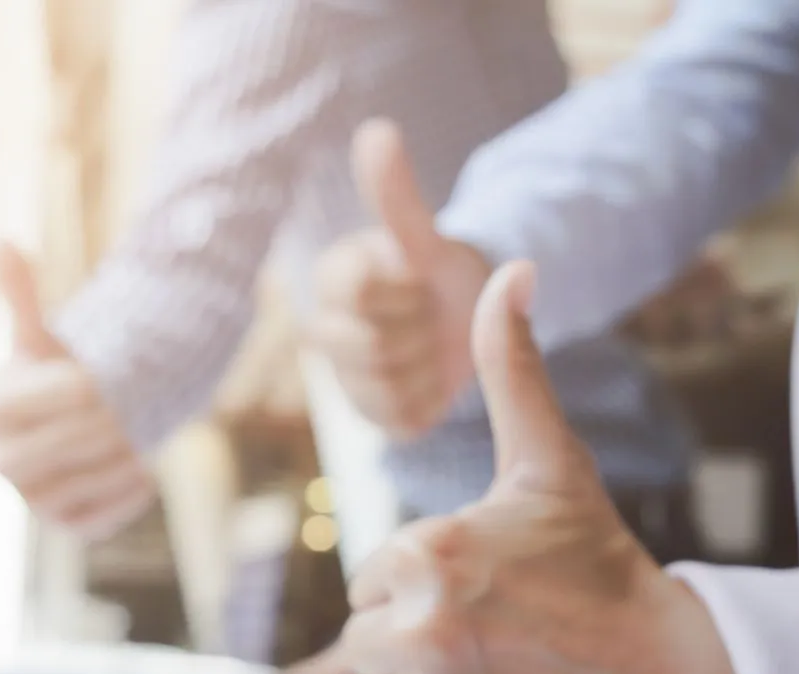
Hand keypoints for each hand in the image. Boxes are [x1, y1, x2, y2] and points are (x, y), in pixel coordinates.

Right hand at [0, 244, 155, 539]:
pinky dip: (125, 497)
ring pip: (81, 482)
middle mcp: (3, 460)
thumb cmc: (57, 376)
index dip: (78, 388)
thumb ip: (24, 295)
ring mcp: (32, 498)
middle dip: (103, 425)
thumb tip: (0, 242)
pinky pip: (97, 520)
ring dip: (118, 458)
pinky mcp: (66, 525)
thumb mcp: (43, 337)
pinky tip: (142, 472)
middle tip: (132, 408)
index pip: (40, 401)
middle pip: (60, 445)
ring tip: (138, 436)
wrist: (78, 429)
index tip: (101, 375)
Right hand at [311, 119, 492, 439]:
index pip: (357, 288)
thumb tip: (377, 130)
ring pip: (385, 385)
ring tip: (436, 343)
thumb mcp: (428, 238)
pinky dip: (430, 401)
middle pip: (371, 345)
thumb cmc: (445, 273)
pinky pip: (398, 417)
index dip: (404, 288)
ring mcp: (346, 378)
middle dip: (418, 328)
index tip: (420, 279)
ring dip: (428, 364)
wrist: (473, 321)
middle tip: (433, 314)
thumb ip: (397, 197)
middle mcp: (325, 330)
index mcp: (331, 278)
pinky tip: (437, 377)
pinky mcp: (372, 416)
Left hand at [337, 261, 744, 673]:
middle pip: (367, 640)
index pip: (370, 579)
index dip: (421, 583)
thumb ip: (512, 370)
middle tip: (498, 635)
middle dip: (417, 635)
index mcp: (429, 555)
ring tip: (506, 672)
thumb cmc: (604, 571)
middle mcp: (418, 634)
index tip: (487, 590)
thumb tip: (508, 270)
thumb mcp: (552, 467)